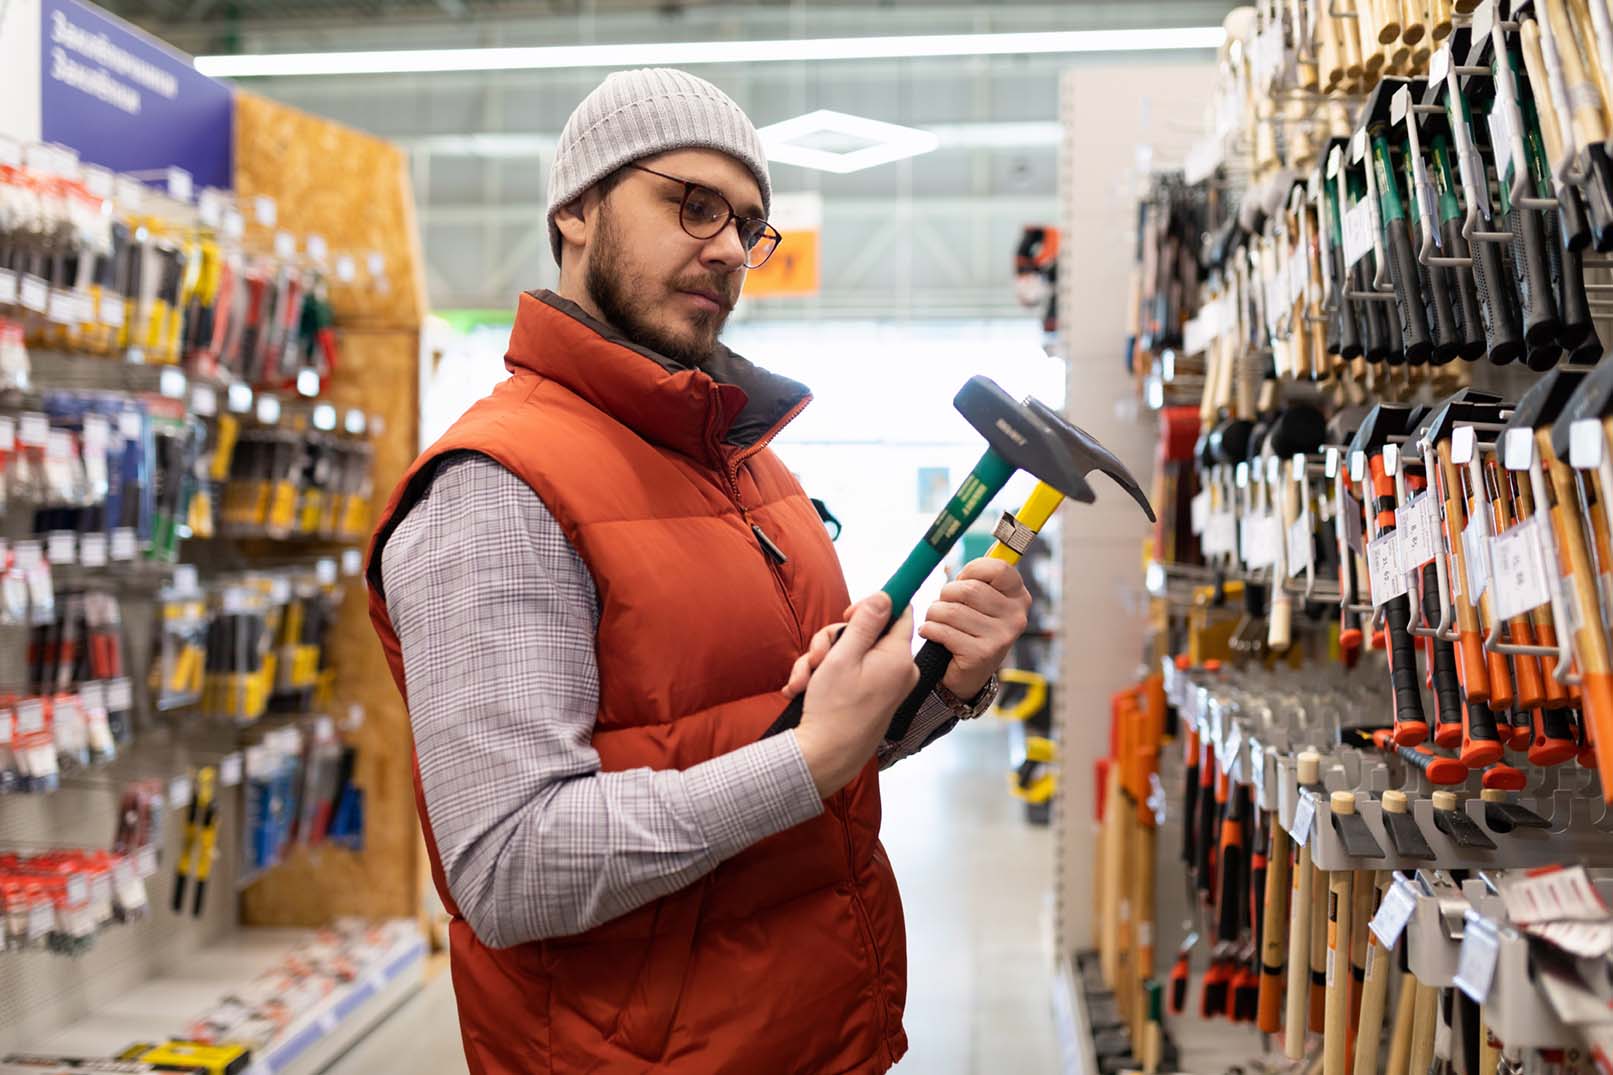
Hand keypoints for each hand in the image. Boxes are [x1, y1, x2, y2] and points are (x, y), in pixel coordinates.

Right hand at [790, 593, 919, 798]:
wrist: (824, 758)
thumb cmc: (834, 710)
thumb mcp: (844, 656)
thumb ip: (866, 622)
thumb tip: (886, 595)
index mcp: (898, 658)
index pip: (900, 612)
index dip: (874, 605)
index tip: (849, 614)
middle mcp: (897, 671)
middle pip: (867, 633)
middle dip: (833, 641)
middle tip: (816, 658)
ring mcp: (885, 685)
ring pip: (851, 653)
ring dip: (821, 662)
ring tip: (803, 682)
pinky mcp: (871, 697)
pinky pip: (849, 673)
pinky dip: (824, 678)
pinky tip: (802, 690)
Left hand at [918, 558, 1031, 699]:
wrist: (967, 675)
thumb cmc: (969, 628)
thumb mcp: (980, 601)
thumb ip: (978, 577)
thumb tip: (956, 538)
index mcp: (1018, 596)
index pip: (998, 568)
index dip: (971, 570)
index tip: (961, 580)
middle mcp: (1016, 616)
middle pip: (968, 589)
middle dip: (945, 595)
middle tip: (943, 605)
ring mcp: (1001, 637)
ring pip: (952, 610)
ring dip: (934, 613)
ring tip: (935, 620)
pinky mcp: (982, 654)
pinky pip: (944, 631)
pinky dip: (930, 630)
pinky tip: (931, 633)